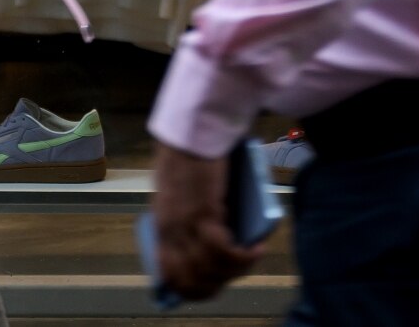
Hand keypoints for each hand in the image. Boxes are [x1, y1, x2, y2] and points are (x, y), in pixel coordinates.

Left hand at [149, 144, 258, 301]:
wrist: (194, 130)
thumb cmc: (192, 154)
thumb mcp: (182, 192)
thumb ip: (188, 214)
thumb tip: (216, 230)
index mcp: (162, 228)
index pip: (170, 275)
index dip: (192, 289)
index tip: (215, 286)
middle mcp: (170, 231)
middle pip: (189, 279)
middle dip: (217, 284)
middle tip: (238, 272)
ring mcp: (184, 224)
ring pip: (208, 269)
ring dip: (235, 270)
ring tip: (253, 256)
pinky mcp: (203, 213)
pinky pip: (222, 251)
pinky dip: (241, 257)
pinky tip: (256, 249)